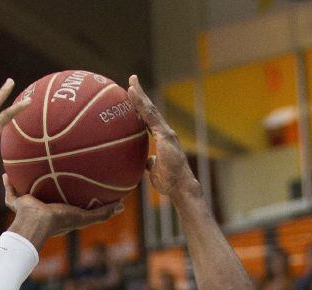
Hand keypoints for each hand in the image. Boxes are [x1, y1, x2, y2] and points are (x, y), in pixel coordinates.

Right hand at [3, 174, 123, 248]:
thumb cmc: (60, 220)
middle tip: (53, 169)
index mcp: (59, 213)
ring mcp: (28, 207)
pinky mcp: (17, 204)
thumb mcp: (84, 216)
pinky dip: (7, 184)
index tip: (76, 183)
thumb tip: (121, 206)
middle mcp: (44, 210)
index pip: (66, 202)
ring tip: (26, 166)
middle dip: (49, 185)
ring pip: (26, 193)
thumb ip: (101, 213)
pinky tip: (5, 172)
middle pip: (47, 195)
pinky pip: (10, 192)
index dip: (70, 194)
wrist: (36, 223)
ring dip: (24, 182)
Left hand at [127, 74, 196, 200]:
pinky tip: (133, 95)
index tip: (133, 96)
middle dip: (141, 95)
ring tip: (131, 83)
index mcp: (162, 138)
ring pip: (150, 109)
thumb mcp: (154, 170)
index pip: (149, 119)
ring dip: (140, 96)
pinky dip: (141, 104)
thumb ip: (149, 163)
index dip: (141, 108)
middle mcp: (165, 131)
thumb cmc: (168, 182)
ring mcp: (166, 132)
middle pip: (150, 109)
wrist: (180, 187)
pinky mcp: (166, 135)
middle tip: (132, 81)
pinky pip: (150, 116)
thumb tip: (143, 162)